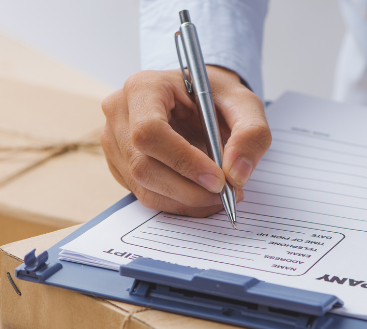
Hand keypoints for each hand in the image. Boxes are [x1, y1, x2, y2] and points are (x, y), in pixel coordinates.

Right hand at [100, 66, 270, 215]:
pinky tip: (202, 195)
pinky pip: (146, 195)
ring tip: (220, 196)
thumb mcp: (244, 103)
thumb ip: (251, 133)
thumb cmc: (216, 96)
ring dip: (187, 201)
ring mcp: (115, 143)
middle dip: (189, 189)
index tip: (218, 179)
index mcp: (143, 88)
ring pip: (144, 187)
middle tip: (226, 194)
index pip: (149, 131)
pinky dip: (179, 203)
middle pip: (143, 166)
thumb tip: (237, 174)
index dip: (184, 161)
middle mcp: (119, 114)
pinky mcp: (121, 166)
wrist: (198, 100)